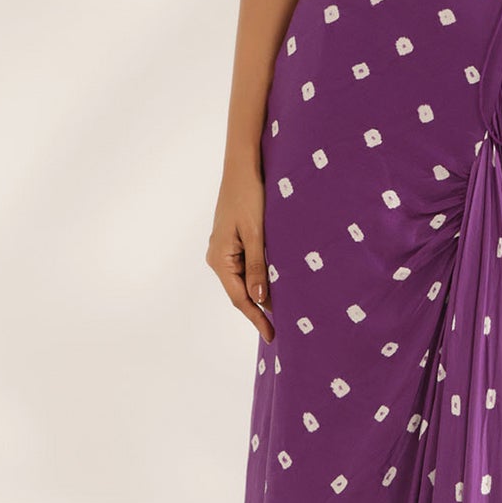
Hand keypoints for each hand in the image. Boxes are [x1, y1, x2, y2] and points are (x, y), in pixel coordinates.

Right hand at [209, 170, 273, 342]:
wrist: (242, 167)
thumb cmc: (249, 196)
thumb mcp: (256, 233)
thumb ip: (258, 267)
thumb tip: (260, 300)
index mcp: (220, 259)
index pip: (240, 298)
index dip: (256, 318)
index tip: (272, 335)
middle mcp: (218, 258)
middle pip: (240, 292)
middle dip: (259, 310)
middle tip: (281, 329)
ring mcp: (224, 250)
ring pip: (244, 280)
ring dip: (261, 294)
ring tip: (283, 311)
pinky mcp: (233, 242)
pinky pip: (246, 267)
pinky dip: (260, 278)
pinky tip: (274, 284)